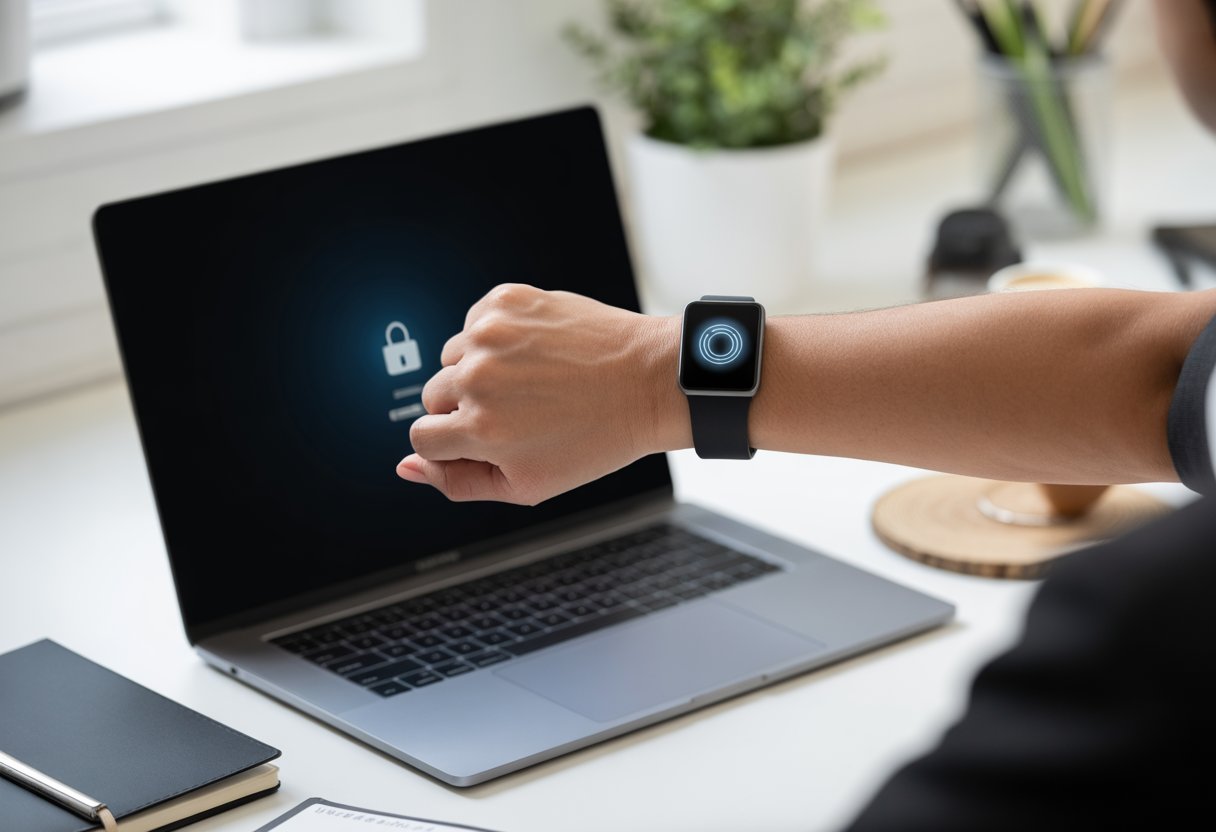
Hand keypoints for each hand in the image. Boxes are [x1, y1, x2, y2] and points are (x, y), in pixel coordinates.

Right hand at [397, 284, 684, 503]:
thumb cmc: (595, 438)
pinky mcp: (506, 300)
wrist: (648, 380)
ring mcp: (491, 333)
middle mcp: (479, 378)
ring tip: (532, 381)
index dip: (453, 442)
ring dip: (480, 370)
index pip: (423, 436)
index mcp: (481, 429)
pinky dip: (497, 338)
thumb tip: (406, 466)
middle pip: (434, 396)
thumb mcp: (529, 483)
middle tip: (520, 411)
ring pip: (452, 357)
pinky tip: (536, 353)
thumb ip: (459, 482)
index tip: (487, 436)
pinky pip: (475, 323)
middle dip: (467, 407)